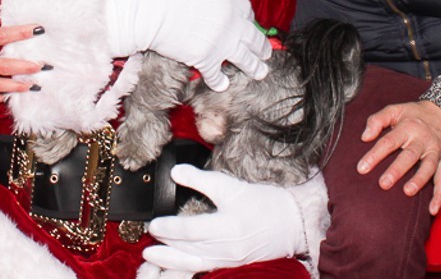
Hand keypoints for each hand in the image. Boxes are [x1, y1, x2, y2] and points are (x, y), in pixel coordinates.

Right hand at [105, 0, 269, 90]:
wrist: (147, 11)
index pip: (247, 10)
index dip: (250, 19)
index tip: (250, 25)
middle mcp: (229, 22)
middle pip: (252, 36)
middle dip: (261, 46)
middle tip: (266, 53)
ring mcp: (220, 42)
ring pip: (244, 57)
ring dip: (254, 67)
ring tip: (261, 73)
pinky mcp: (205, 59)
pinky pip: (217, 74)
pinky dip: (219, 81)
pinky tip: (223, 85)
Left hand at [142, 165, 305, 272]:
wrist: (292, 223)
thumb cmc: (265, 203)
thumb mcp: (233, 186)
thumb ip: (203, 180)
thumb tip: (177, 172)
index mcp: (227, 226)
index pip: (189, 230)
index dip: (168, 227)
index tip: (153, 222)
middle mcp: (227, 247)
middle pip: (188, 249)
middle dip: (165, 244)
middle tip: (147, 236)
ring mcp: (229, 258)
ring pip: (193, 262)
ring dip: (170, 260)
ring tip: (151, 256)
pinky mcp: (231, 263)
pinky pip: (204, 267)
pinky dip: (187, 266)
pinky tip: (175, 264)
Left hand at [356, 99, 440, 213]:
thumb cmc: (414, 114)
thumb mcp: (395, 109)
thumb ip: (377, 120)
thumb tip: (364, 137)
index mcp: (408, 127)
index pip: (389, 141)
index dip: (375, 155)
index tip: (361, 168)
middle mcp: (423, 139)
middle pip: (409, 155)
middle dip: (397, 170)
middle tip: (383, 184)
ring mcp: (435, 151)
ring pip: (429, 167)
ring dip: (419, 180)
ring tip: (407, 192)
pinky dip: (440, 195)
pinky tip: (432, 209)